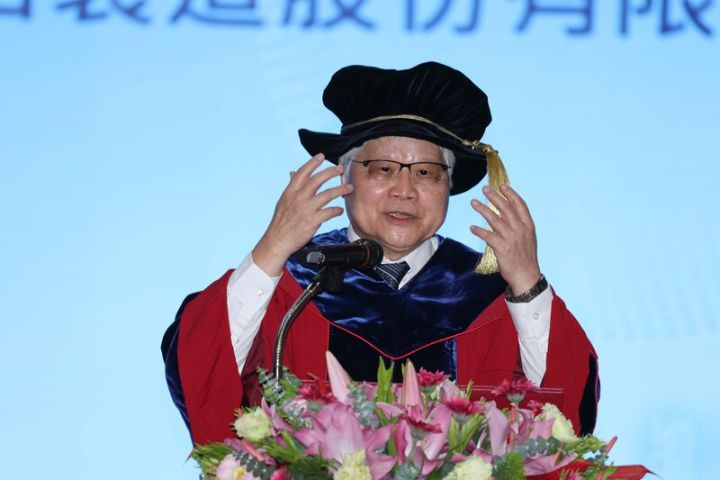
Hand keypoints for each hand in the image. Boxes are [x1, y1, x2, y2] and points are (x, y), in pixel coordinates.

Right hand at [252, 154, 352, 276]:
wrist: (277, 240)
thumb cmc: (281, 222)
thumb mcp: (283, 201)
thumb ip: (291, 186)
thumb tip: (292, 172)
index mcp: (290, 192)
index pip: (302, 172)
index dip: (312, 163)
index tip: (321, 156)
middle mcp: (299, 198)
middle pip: (317, 180)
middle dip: (330, 172)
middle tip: (340, 168)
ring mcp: (306, 209)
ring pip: (327, 194)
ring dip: (340, 189)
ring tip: (349, 188)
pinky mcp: (312, 221)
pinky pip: (329, 212)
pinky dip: (337, 210)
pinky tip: (340, 210)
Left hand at [470, 184, 540, 294]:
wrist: (526, 275)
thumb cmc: (525, 257)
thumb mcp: (527, 238)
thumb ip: (519, 225)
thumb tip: (507, 213)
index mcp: (528, 225)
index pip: (520, 205)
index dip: (511, 194)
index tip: (502, 185)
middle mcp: (520, 229)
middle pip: (505, 208)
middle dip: (494, 197)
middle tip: (484, 189)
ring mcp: (511, 238)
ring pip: (494, 219)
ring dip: (482, 209)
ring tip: (473, 202)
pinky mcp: (502, 248)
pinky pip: (488, 236)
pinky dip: (479, 231)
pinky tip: (472, 227)